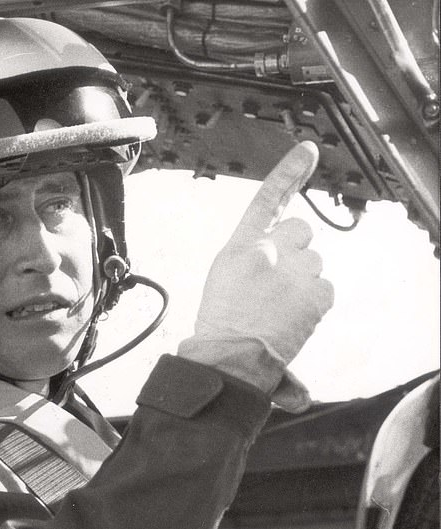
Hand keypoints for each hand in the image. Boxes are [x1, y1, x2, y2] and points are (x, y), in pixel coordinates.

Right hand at [178, 142, 333, 402]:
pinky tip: (293, 316)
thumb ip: (253, 255)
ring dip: (303, 281)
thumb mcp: (225, 276)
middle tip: (277, 285)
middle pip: (301, 234)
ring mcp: (295, 271)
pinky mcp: (315, 292)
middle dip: (295, 254)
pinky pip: (325, 288)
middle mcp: (269, 252)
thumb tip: (282, 250)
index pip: (268, 199)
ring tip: (279, 307)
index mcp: (241, 247)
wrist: (231, 357)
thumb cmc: (223, 323)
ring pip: (314, 263)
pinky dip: (314, 301)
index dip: (289, 172)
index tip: (308, 152)